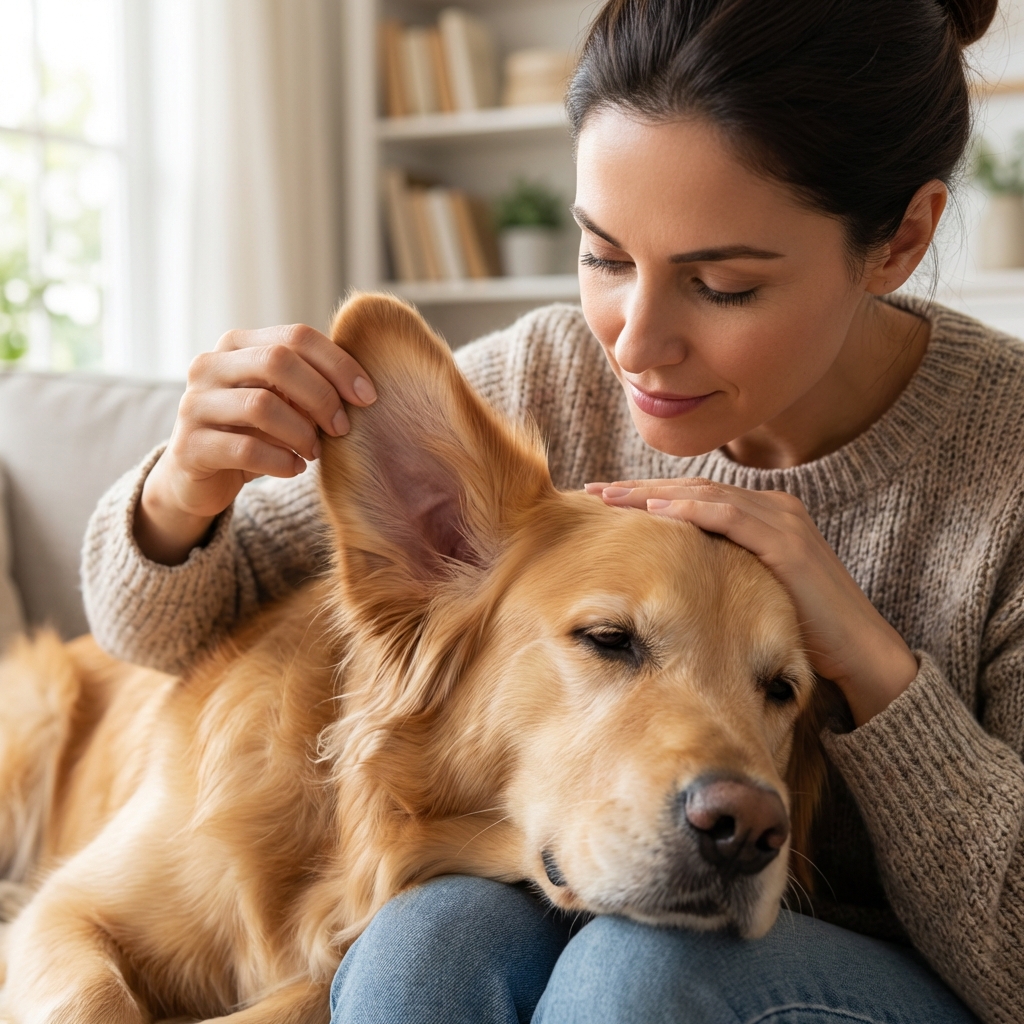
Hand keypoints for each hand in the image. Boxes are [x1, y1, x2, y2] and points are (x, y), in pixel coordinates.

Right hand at [136, 324, 375, 565]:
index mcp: (237, 344)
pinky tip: (295, 468)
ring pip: (261, 405)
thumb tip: (360, 389)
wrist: (198, 477)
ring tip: (315, 451)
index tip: (368, 396)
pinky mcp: (189, 446)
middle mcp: (209, 365)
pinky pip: (245, 449)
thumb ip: (310, 385)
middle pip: (278, 361)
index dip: (339, 364)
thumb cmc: (252, 432)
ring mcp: (194, 404)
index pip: (296, 337)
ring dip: (302, 432)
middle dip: (321, 395)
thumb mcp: (283, 402)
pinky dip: (281, 461)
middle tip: (342, 428)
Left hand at [586, 478, 918, 725]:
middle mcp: (775, 508)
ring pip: (705, 495)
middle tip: (595, 490)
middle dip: (641, 489)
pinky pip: (731, 517)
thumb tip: (674, 581)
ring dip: (653, 494)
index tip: (607, 500)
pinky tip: (656, 508)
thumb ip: (723, 571)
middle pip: (693, 488)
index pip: (696, 496)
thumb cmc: (804, 628)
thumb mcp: (753, 590)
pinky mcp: (788, 543)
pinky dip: (692, 509)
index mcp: (765, 515)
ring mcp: (783, 521)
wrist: (861, 653)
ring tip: (611, 496)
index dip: (650, 495)